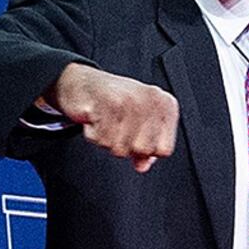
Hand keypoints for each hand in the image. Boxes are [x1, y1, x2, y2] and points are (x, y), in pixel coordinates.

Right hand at [48, 61, 179, 171]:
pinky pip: (101, 139)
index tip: (135, 137)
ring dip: (107, 140)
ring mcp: (130, 100)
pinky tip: (95, 119)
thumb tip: (143, 165)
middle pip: (143, 150)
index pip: (164, 150)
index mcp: (165, 104)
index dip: (146, 151)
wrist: (83, 82)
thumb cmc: (114, 102)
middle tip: (117, 128)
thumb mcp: (139, 123)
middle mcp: (151, 99)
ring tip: (105, 123)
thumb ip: (146, 146)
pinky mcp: (108, 102)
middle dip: (126, 146)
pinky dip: (93, 134)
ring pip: (120, 148)